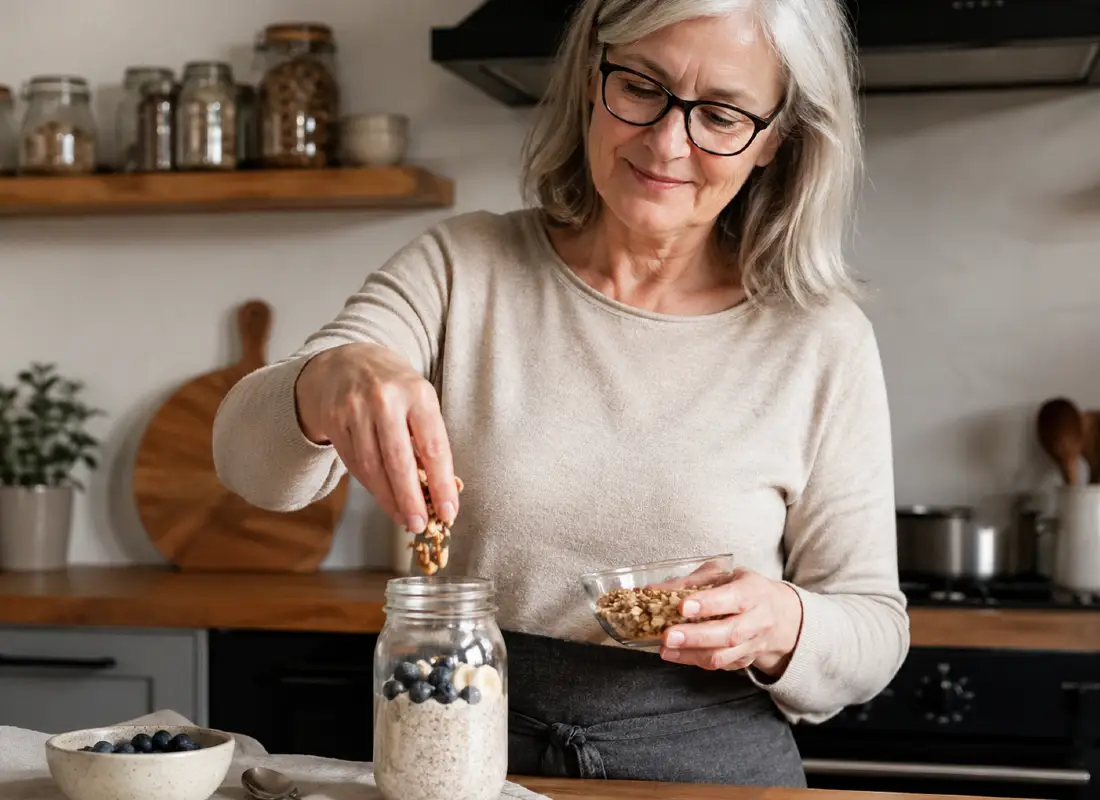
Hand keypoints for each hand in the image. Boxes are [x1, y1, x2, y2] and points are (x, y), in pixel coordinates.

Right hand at [293, 342, 458, 533]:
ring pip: (373, 467)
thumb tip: (440, 492)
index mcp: (418, 393)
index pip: (433, 447)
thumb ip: (428, 439)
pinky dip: (371, 485)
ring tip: (403, 518)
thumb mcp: (419, 400)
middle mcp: (385, 399)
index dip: (442, 484)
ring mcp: (355, 409)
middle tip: (420, 525)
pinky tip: (383, 497)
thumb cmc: (395, 388)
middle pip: (399, 461)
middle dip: (411, 499)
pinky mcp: (334, 420)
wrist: (347, 362)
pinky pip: (354, 463)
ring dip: (389, 499)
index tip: (449, 512)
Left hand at [659, 567, 802, 677]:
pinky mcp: (744, 661)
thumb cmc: (745, 589)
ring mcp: (752, 644)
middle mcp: (757, 620)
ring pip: (723, 656)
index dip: (708, 604)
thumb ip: (691, 580)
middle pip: (729, 633)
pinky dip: (695, 661)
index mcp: (753, 592)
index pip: (733, 598)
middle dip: (695, 636)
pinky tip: (676, 654)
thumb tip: (653, 588)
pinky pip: (720, 665)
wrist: (780, 616)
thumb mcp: (724, 574)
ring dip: (691, 655)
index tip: (683, 606)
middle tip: (667, 636)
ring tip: (665, 649)